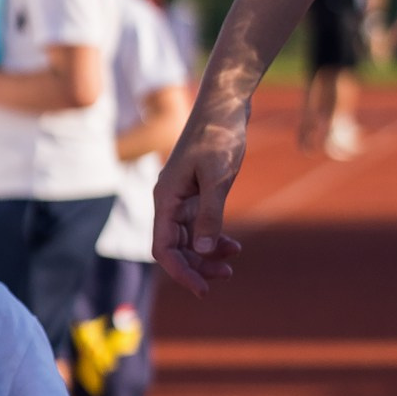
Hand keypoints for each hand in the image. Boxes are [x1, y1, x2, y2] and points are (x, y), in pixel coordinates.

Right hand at [152, 103, 248, 296]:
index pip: (163, 248)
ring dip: (207, 255)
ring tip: (233, 261)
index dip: (180, 272)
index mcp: (165, 198)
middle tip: (226, 276)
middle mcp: (168, 201)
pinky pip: (199, 227)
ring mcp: (182, 198)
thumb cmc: (219, 135)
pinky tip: (233, 245)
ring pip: (188, 240)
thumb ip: (210, 215)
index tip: (203, 290)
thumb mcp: (218, 177)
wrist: (225, 105)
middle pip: (174, 248)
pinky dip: (214, 239)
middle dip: (197, 266)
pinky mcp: (196, 194)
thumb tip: (204, 251)